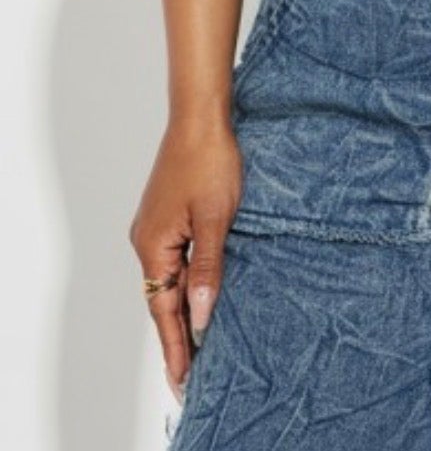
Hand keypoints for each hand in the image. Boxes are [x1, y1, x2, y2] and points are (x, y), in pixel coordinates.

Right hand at [128, 114, 242, 402]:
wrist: (201, 118)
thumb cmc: (210, 162)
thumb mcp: (216, 220)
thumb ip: (208, 270)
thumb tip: (199, 316)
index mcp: (153, 245)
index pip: (163, 309)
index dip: (175, 345)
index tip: (182, 379)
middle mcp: (147, 240)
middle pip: (161, 297)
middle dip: (177, 334)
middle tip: (190, 373)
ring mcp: (155, 226)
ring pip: (168, 277)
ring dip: (181, 307)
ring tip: (198, 342)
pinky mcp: (167, 214)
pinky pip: (174, 258)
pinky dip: (184, 280)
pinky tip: (199, 291)